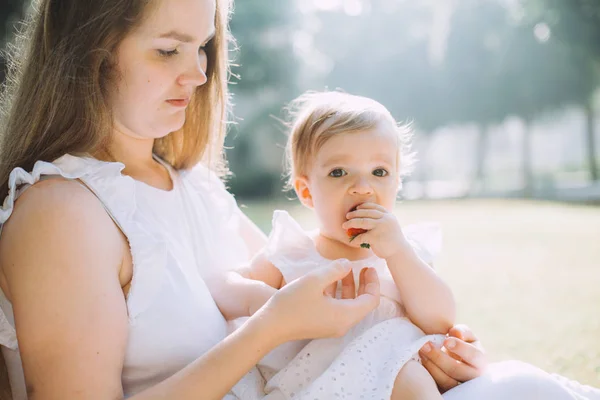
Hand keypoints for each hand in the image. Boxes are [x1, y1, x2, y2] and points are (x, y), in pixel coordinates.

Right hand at [258, 263, 379, 342]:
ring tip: (344, 269)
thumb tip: (347, 264)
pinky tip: (328, 280)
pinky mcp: (321, 325)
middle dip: (363, 284)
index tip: (369, 267)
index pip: (371, 300)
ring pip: (348, 305)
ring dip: (349, 287)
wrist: (270, 326)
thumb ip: (335, 270)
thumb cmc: (293, 303)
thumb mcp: (315, 280)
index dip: (373, 283)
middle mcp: (342, 324)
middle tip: (362, 267)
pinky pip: (337, 308)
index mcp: (346, 315)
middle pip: (362, 303)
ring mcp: (331, 326)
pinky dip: (337, 294)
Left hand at [343, 203, 408, 258]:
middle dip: (355, 213)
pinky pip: (361, 236)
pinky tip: (352, 241)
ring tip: (344, 225)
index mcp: (388, 215)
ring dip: (351, 223)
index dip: (364, 206)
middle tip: (347, 216)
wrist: (399, 252)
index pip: (374, 206)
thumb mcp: (389, 225)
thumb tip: (362, 218)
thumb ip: (380, 220)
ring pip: (362, 221)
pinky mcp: (375, 237)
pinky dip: (355, 239)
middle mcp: (385, 219)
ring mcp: (380, 227)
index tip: (357, 208)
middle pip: (366, 213)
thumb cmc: (392, 240)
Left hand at [418, 324, 486, 392]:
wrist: (456, 360)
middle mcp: (473, 376)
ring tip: (421, 352)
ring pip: (446, 381)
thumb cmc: (462, 344)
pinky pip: (438, 386)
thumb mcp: (465, 335)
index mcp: (480, 361)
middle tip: (425, 345)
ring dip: (431, 366)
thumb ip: (462, 331)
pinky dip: (428, 374)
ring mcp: (460, 386)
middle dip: (439, 357)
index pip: (473, 355)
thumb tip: (456, 333)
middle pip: (457, 370)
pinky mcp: (448, 391)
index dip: (460, 348)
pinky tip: (421, 361)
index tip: (446, 340)